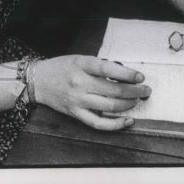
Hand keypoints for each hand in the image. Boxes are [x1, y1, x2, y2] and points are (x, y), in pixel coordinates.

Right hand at [29, 55, 150, 130]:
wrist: (38, 81)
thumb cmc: (61, 68)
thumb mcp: (79, 59)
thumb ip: (99, 66)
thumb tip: (125, 75)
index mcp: (81, 65)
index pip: (108, 69)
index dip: (127, 74)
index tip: (140, 77)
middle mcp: (79, 83)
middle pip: (114, 90)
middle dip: (134, 91)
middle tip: (145, 90)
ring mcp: (78, 100)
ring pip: (110, 106)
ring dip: (129, 104)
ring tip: (136, 100)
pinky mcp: (76, 114)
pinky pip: (99, 123)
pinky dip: (116, 124)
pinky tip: (128, 120)